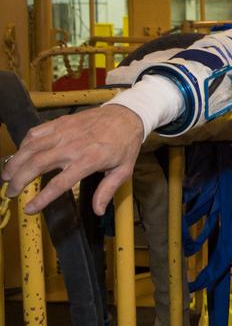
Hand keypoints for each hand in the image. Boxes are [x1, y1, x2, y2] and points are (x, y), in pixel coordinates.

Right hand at [1, 105, 144, 215]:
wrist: (126, 115)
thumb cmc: (125, 144)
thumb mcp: (123, 170)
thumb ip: (107, 190)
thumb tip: (97, 211)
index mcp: (89, 160)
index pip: (59, 183)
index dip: (42, 198)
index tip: (29, 209)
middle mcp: (72, 146)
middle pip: (37, 164)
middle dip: (19, 180)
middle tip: (10, 193)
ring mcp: (64, 132)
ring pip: (31, 148)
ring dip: (15, 163)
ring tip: (6, 176)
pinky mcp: (60, 122)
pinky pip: (35, 132)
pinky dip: (23, 144)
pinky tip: (19, 155)